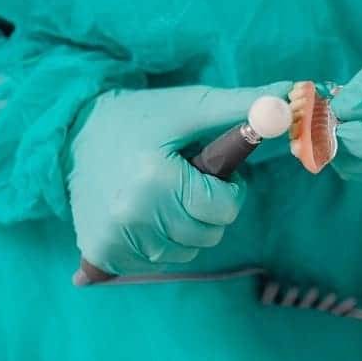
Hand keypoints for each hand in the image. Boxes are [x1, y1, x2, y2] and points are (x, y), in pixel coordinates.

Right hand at [67, 82, 290, 275]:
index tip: (207, 170)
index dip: (227, 189)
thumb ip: (242, 106)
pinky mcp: (100, 252)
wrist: (72, 132)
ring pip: (185, 252)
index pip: (224, 209)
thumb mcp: (191, 106)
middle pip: (208, 235)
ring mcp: (113, 239)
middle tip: (186, 179)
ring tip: (163, 193)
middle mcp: (131, 215)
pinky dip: (159, 242)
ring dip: (185, 227)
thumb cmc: (140, 116)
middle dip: (208, 208)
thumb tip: (289, 97)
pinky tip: (144, 212)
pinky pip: (155, 263)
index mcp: (155, 179)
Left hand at [330, 0, 361, 180]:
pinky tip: (355, 115)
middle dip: (331, 137)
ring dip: (339, 142)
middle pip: (360, 163)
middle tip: (318, 103)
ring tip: (339, 104)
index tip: (311, 107)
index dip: (333, 129)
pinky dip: (351, 144)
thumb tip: (337, 113)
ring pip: (359, 169)